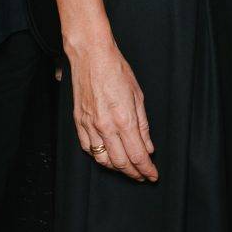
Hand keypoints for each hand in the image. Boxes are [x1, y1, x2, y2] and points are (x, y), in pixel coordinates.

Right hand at [64, 39, 157, 181]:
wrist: (91, 56)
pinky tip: (107, 157)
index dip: (146, 169)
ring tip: (127, 169)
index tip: (152, 175)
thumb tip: (148, 147)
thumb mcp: (138, 96)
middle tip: (143, 176)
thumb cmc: (117, 70)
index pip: (137, 155)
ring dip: (117, 168)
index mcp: (124, 119)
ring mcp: (90, 125)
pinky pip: (88, 148)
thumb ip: (143, 126)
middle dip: (134, 173)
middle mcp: (105, 126)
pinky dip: (99, 157)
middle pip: (121, 162)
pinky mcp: (79, 122)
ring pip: (103, 160)